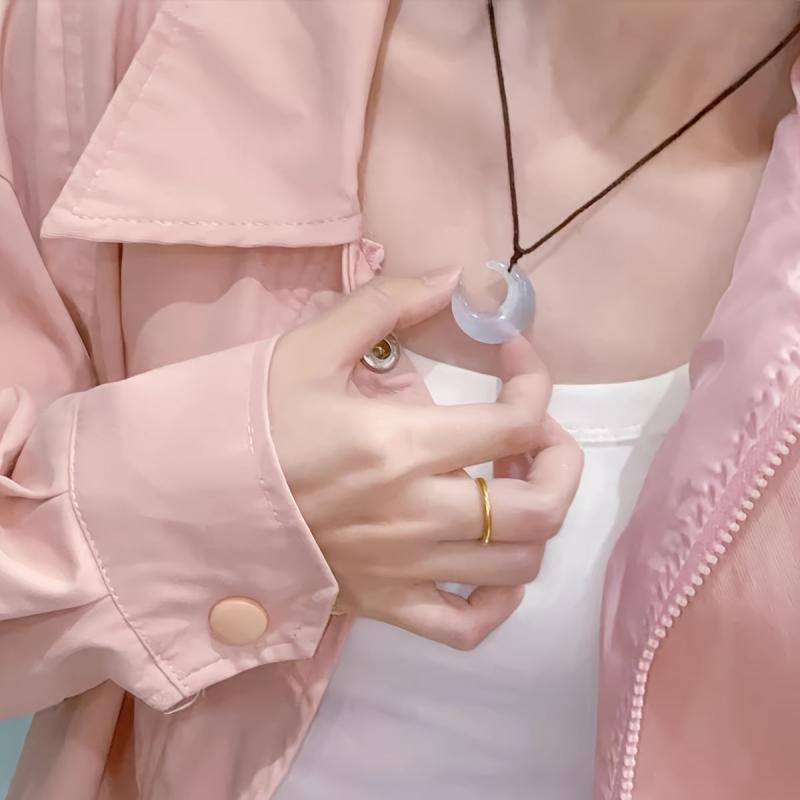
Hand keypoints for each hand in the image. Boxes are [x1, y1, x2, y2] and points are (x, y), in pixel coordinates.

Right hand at [269, 268, 582, 648]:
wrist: (191, 505)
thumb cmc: (251, 425)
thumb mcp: (310, 347)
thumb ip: (386, 304)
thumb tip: (457, 277)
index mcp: (402, 446)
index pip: (518, 421)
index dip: (535, 380)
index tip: (514, 357)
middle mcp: (417, 515)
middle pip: (540, 507)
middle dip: (562, 463)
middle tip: (540, 437)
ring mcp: (404, 570)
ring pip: (518, 567)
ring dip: (536, 522)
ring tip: (509, 488)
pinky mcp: (385, 607)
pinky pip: (467, 627)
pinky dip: (499, 603)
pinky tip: (491, 567)